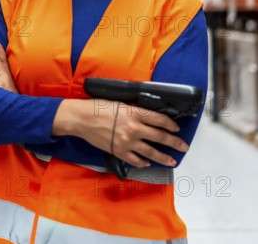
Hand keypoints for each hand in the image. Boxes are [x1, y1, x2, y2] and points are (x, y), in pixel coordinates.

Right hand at [52, 99, 188, 167]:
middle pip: (160, 136)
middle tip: (184, 146)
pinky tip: (148, 162)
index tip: (176, 127)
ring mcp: (127, 142)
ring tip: (173, 160)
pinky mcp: (119, 152)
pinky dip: (144, 162)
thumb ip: (135, 111)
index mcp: (134, 113)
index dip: (171, 124)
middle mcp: (134, 128)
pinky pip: (136, 160)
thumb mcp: (121, 103)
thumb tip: (148, 117)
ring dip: (164, 157)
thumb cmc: (99, 107)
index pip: (159, 119)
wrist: (82, 119)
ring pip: (151, 152)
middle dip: (174, 142)